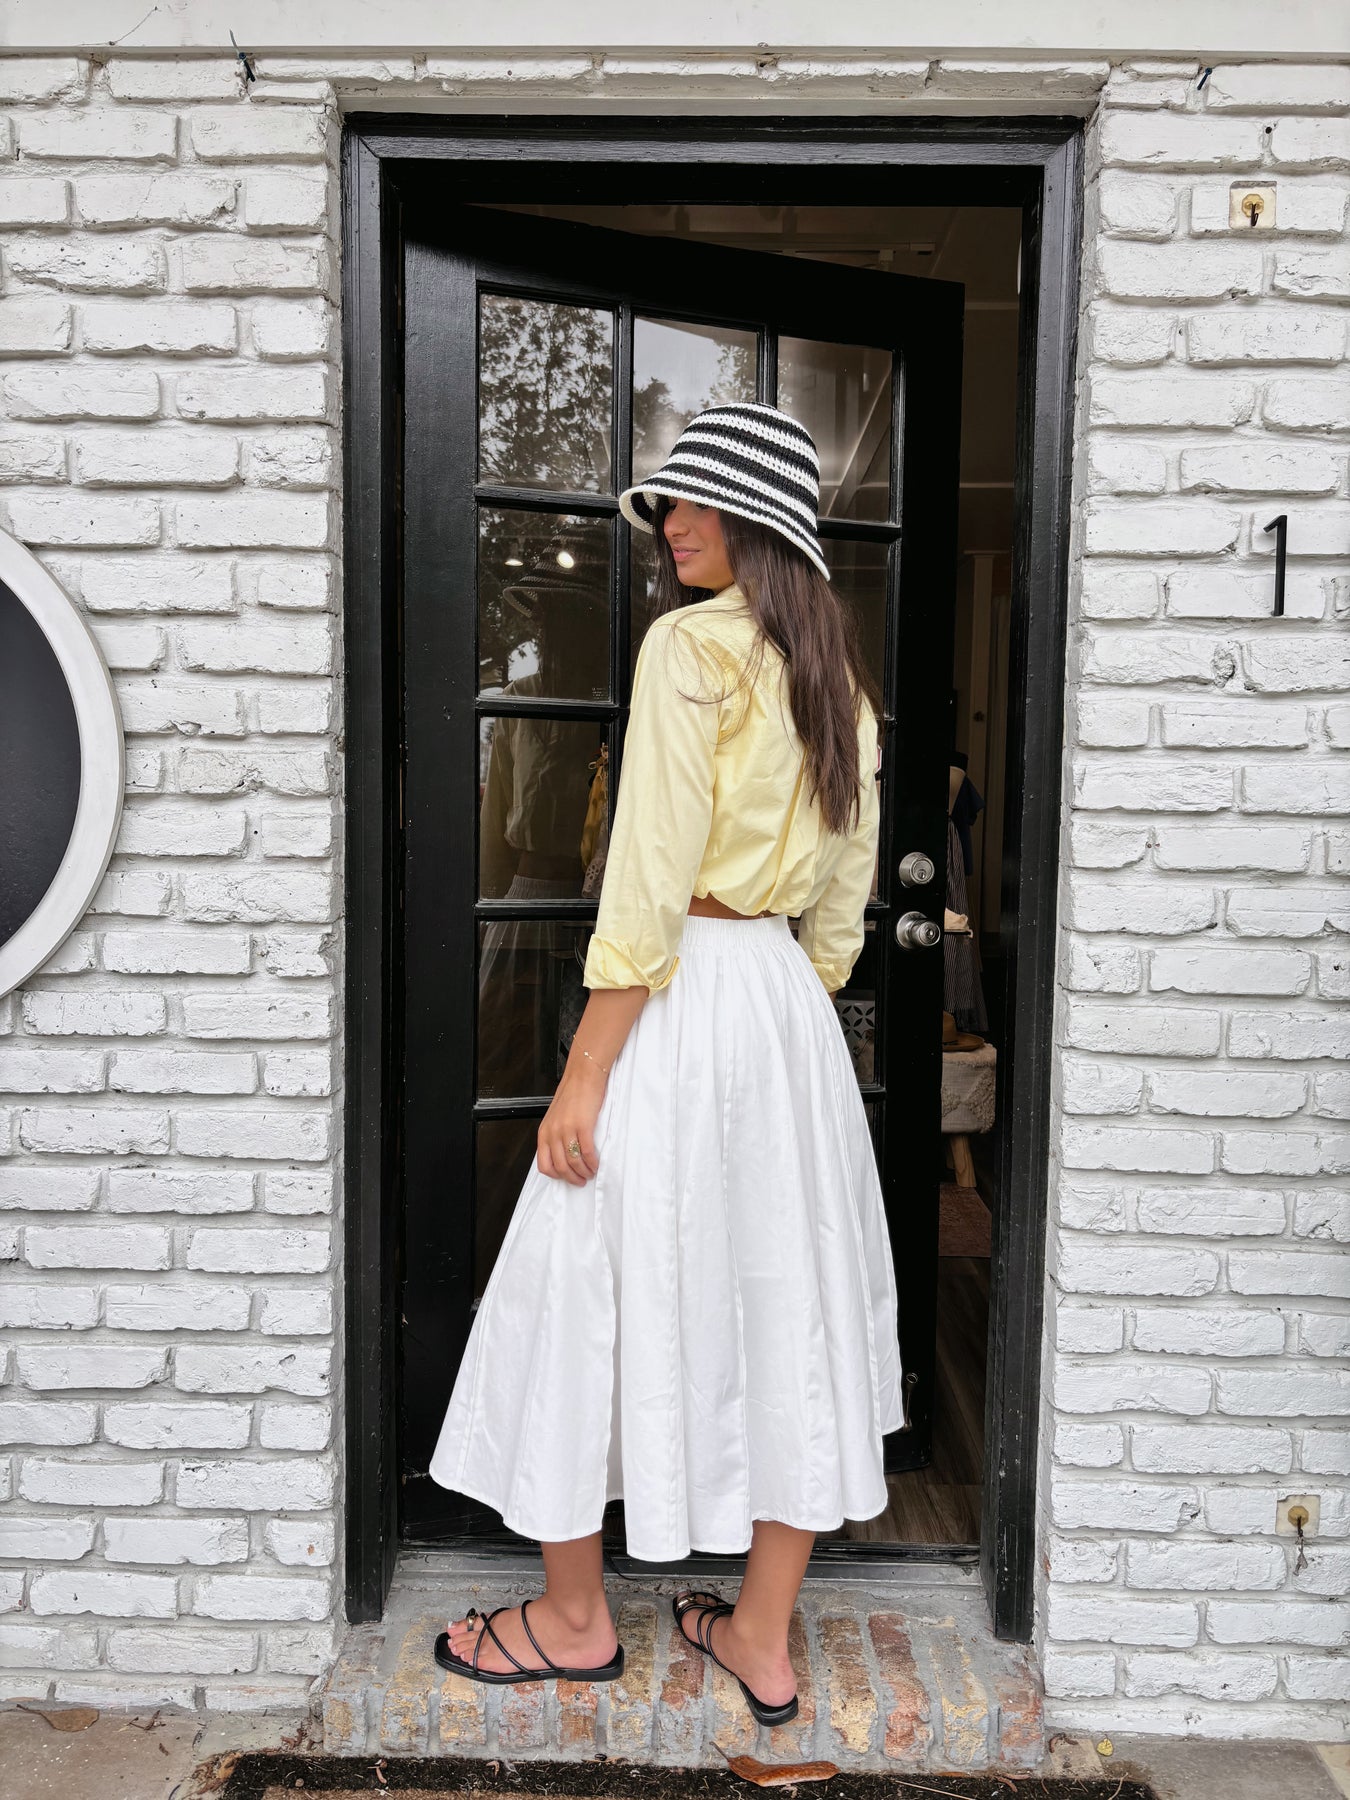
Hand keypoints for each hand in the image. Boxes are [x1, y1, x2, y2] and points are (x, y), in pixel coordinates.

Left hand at [537, 1058, 604, 1185]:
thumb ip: (555, 1135)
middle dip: (572, 1178)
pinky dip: (592, 1163)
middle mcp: (552, 1133)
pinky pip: (586, 1152)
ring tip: (590, 1173)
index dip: (556, 1175)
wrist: (583, 1076)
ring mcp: (566, 1129)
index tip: (567, 1177)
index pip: (544, 1164)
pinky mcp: (582, 1126)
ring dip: (583, 1172)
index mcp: (544, 1132)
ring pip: (573, 1162)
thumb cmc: (572, 1095)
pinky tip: (596, 1164)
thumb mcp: (555, 1117)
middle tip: (582, 1180)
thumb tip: (562, 1155)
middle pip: (560, 1167)